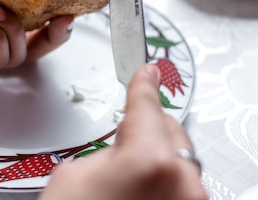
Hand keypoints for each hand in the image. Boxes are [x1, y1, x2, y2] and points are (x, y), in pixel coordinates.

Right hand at [39, 64, 207, 199]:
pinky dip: (165, 185)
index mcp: (150, 158)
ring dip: (158, 162)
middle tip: (123, 144)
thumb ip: (106, 149)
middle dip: (149, 129)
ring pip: (181, 161)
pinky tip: (141, 196)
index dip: (143, 83)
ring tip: (127, 185)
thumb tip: (122, 149)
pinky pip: (183, 188)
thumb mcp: (73, 176)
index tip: (148, 70)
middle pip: (171, 131)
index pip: (147, 104)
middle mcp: (182, 181)